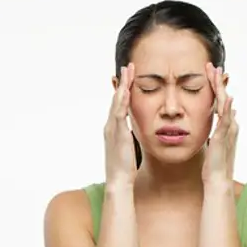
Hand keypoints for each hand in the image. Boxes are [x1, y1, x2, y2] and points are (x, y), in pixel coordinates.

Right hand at [104, 63, 136, 186]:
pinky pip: (119, 112)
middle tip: (127, 67)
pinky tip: (126, 90)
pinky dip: (122, 100)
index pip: (119, 105)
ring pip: (117, 102)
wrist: (118, 180)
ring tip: (128, 71)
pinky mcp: (116, 133)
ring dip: (122, 86)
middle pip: (116, 99)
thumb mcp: (129, 149)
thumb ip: (131, 138)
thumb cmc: (125, 168)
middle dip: (122, 83)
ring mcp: (112, 129)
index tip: (129, 77)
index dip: (123, 90)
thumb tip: (135, 133)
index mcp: (114, 129)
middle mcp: (110, 126)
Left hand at [202, 63, 237, 183]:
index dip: (216, 87)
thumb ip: (219, 128)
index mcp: (225, 125)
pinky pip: (225, 120)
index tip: (210, 73)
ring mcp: (227, 130)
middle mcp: (229, 125)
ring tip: (218, 74)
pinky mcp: (222, 137)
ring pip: (225, 104)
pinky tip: (226, 98)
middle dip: (218, 82)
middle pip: (224, 98)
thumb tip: (227, 115)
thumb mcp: (214, 142)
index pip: (220, 101)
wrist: (217, 179)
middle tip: (213, 66)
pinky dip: (226, 108)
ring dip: (221, 89)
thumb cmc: (214, 163)